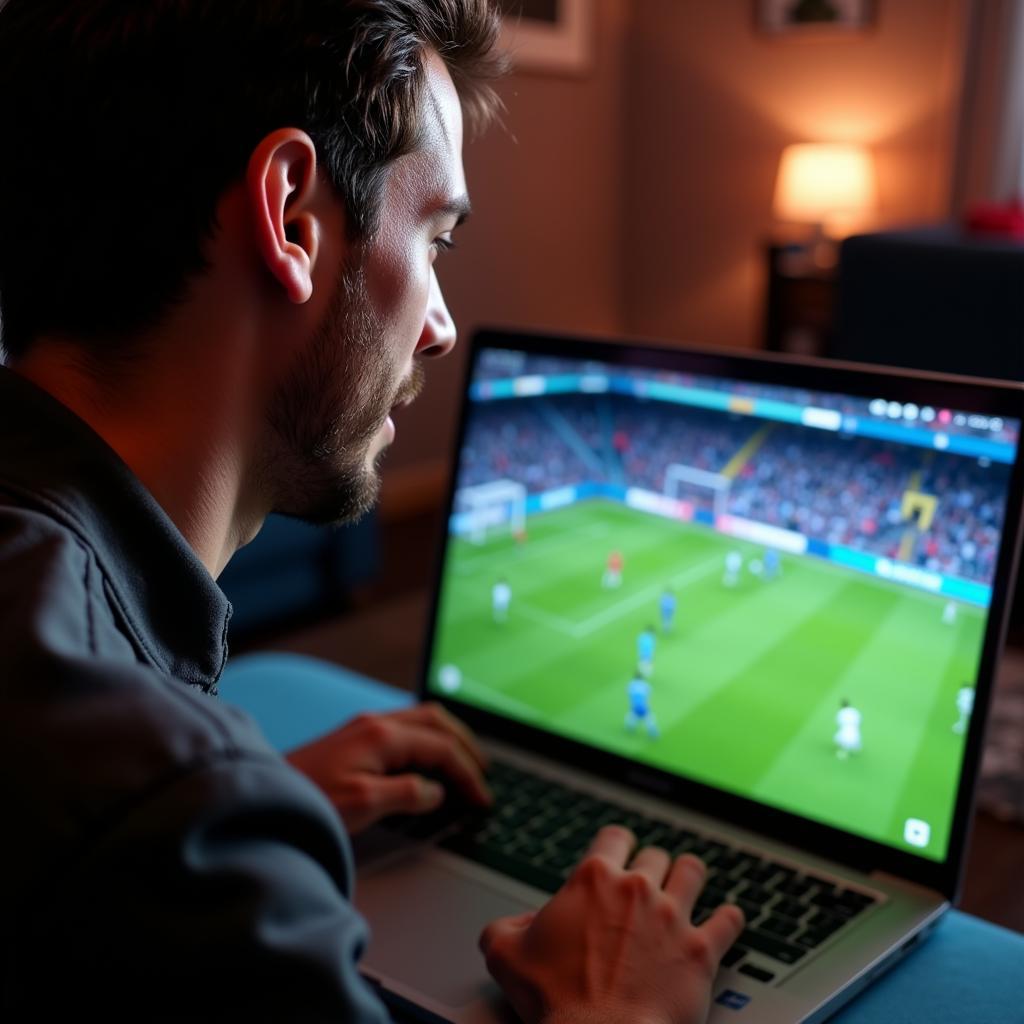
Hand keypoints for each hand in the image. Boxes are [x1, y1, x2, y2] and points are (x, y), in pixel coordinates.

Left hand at [285, 702, 490, 833]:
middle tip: (484, 772)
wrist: (263, 795)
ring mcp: (364, 726)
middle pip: (437, 721)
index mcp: (383, 736)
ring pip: (421, 717)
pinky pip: (405, 725)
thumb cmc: (309, 801)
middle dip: (466, 744)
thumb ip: (407, 795)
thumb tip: (436, 791)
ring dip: (448, 736)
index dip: (468, 773)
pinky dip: (428, 737)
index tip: (482, 799)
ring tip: (464, 759)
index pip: (442, 748)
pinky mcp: (353, 736)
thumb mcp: (364, 804)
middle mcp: (376, 723)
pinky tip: (426, 756)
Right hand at [479, 826, 743, 1023]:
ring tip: (688, 885)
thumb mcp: (505, 954)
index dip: (616, 845)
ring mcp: (674, 917)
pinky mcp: (701, 951)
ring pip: (693, 872)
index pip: (615, 837)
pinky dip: (729, 919)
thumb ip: (506, 926)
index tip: (619, 854)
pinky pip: (729, 921)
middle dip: (652, 867)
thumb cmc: (554, 1000)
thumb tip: (519, 923)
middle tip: (648, 883)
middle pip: (656, 855)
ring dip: (689, 877)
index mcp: (594, 879)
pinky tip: (727, 920)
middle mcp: (638, 888)